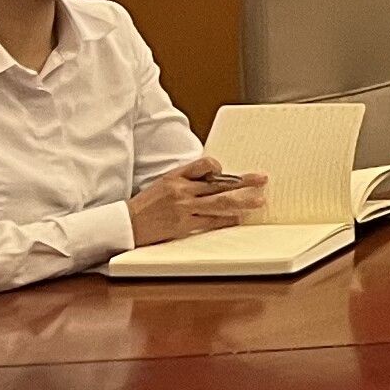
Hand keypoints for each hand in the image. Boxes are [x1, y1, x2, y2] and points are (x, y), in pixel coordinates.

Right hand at [128, 158, 264, 246]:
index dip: (218, 167)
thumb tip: (214, 175)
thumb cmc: (147, 203)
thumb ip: (188, 178)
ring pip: (219, 203)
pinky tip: (237, 218)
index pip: (204, 164)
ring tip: (259, 201)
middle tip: (262, 179)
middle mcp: (182, 190)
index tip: (225, 171)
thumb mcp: (165, 182)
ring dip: (242, 202)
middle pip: (219, 184)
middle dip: (244, 182)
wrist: (126, 224)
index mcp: (176, 176)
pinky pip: (210, 222)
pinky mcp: (183, 225)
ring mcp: (184, 209)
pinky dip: (225, 220)